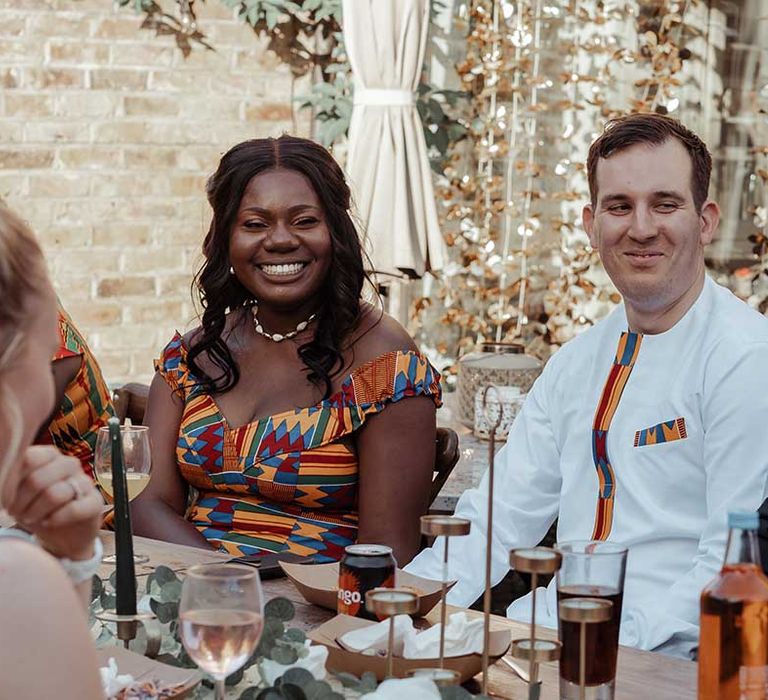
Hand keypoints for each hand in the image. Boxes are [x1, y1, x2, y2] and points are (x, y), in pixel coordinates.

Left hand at [8, 446, 101, 560]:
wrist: (63, 533)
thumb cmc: (37, 507)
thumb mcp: (20, 492)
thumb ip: (13, 479)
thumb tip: (1, 478)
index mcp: (49, 456)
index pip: (29, 458)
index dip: (11, 482)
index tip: (4, 496)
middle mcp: (69, 464)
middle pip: (37, 479)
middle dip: (21, 502)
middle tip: (15, 512)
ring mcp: (84, 482)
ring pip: (54, 494)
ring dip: (36, 512)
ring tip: (30, 519)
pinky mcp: (95, 502)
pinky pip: (73, 509)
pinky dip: (55, 519)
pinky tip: (48, 522)